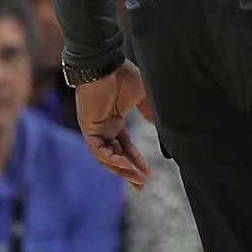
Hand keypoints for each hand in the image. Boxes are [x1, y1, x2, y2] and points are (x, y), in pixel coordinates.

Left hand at [75, 61, 152, 188]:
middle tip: (141, 186)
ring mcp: (94, 129)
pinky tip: (124, 164)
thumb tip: (163, 127)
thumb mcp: (144, 98)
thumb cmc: (124, 77)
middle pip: (115, 157)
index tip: (148, 173)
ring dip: (121, 169)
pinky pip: (98, 150)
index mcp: (114, 122)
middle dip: (128, 172)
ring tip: (137, 179)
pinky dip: (111, 158)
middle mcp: (104, 128)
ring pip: (106, 157)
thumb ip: (151, 113)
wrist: (106, 65)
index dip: (136, 161)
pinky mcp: (88, 127)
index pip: (125, 147)